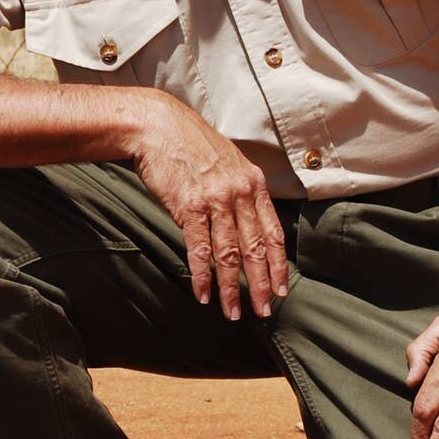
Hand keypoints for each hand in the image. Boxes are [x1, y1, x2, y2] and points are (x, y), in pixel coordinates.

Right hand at [127, 93, 288, 319]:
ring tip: (232, 312)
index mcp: (253, 184)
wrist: (157, 126)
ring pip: (229, 254)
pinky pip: (200, 250)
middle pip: (256, 249)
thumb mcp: (227, 162)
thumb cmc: (189, 144)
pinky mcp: (189, 207)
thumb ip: (238, 192)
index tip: (281, 289)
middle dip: (261, 285)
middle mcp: (240, 193)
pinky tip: (204, 294)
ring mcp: (216, 201)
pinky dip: (203, 276)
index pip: (274, 233)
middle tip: (264, 311)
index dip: (278, 265)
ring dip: (232, 289)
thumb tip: (244, 223)